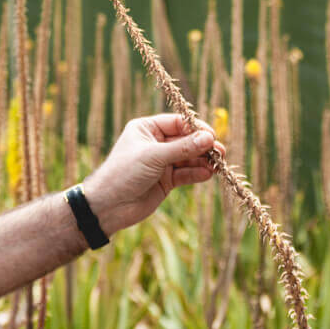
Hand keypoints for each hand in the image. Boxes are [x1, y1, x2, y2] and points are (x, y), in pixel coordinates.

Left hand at [82, 114, 222, 234]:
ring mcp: (161, 163)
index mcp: (146, 129)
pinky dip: (197, 173)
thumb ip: (182, 148)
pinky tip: (208, 174)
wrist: (108, 205)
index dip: (196, 128)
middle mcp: (155, 143)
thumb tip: (209, 137)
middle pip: (186, 140)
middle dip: (203, 146)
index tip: (212, 136)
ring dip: (203, 161)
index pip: (177, 123)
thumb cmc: (124, 172)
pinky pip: (185, 174)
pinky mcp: (166, 181)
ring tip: (218, 165)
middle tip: (220, 152)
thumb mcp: (154, 156)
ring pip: (188, 158)